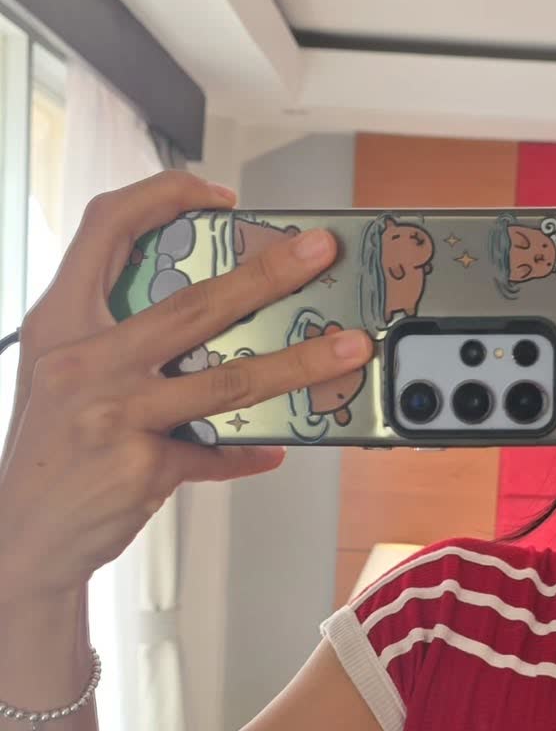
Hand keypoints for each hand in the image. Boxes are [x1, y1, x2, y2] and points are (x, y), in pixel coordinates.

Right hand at [0, 170, 372, 600]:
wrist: (19, 534)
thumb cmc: (49, 450)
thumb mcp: (64, 379)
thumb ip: (123, 347)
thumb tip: (211, 332)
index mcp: (61, 321)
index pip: (106, 228)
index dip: (164, 197)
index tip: (219, 195)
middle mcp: (86, 359)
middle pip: (193, 302)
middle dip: (267, 272)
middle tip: (320, 253)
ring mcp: (115, 412)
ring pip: (227, 377)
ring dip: (299, 363)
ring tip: (348, 349)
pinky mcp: (142, 465)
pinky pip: (215, 453)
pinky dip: (247, 452)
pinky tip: (275, 449)